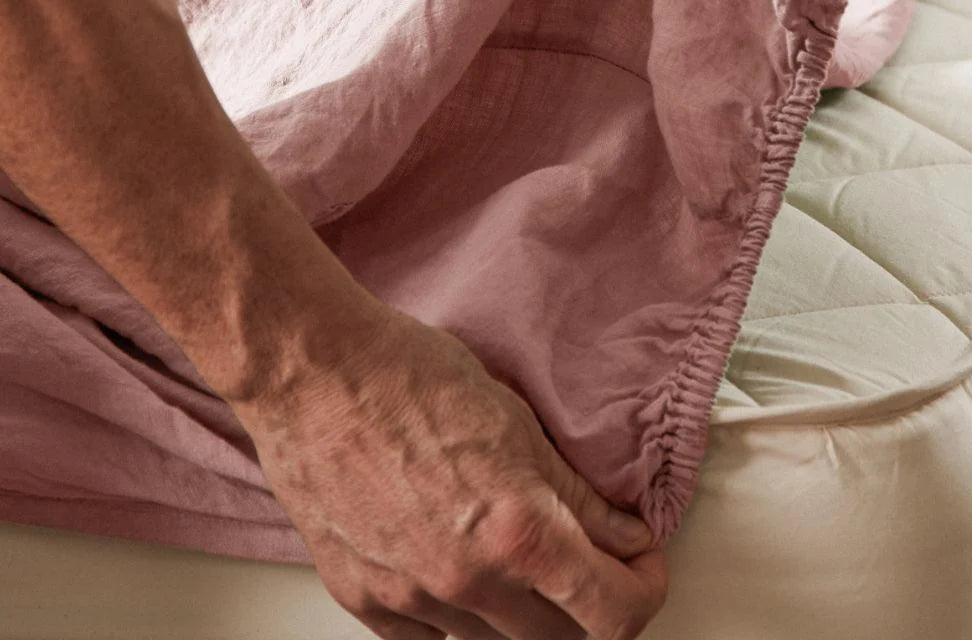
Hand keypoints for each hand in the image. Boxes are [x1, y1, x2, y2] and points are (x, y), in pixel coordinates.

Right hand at [231, 305, 667, 639]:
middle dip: (588, 602)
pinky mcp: (363, 597)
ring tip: (512, 552)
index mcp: (519, 533)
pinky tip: (458, 570)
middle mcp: (468, 581)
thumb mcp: (516, 422)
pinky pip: (430, 639)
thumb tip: (622, 537)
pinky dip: (458, 616)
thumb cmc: (408, 376)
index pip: (616, 613)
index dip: (643, 590)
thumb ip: (575, 496)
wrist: (313, 371)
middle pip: (562, 639)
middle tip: (585, 560)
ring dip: (521, 609)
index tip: (639, 567)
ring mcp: (411, 597)